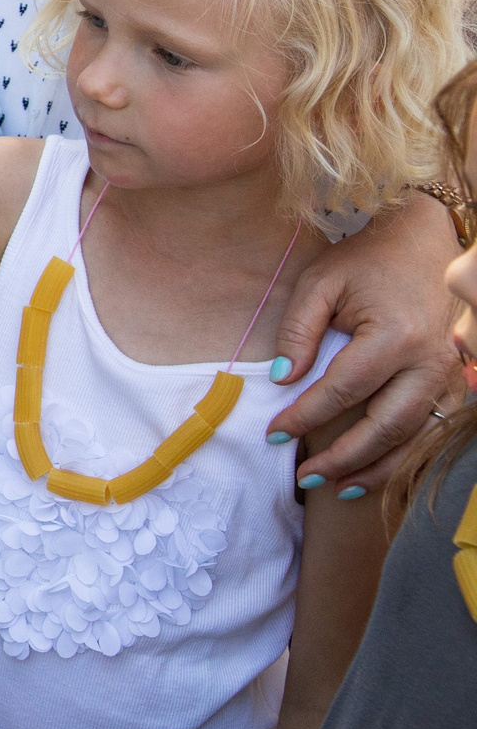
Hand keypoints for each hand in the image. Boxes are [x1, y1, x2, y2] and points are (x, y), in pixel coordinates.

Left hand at [267, 195, 461, 491]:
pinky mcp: (453, 381)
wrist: (424, 243)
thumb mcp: (321, 282)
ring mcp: (448, 374)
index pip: (343, 390)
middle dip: (343, 457)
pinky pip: (429, 431)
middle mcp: (429, 361)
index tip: (274, 433)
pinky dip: (401, 458)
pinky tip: (372, 472)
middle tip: (305, 474)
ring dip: (374, 467)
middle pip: (385, 425)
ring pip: (412, 437)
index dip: (306, 415)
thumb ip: (298, 331)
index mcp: (395, 335)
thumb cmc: (367, 261)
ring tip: (335, 485)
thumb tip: (281, 380)